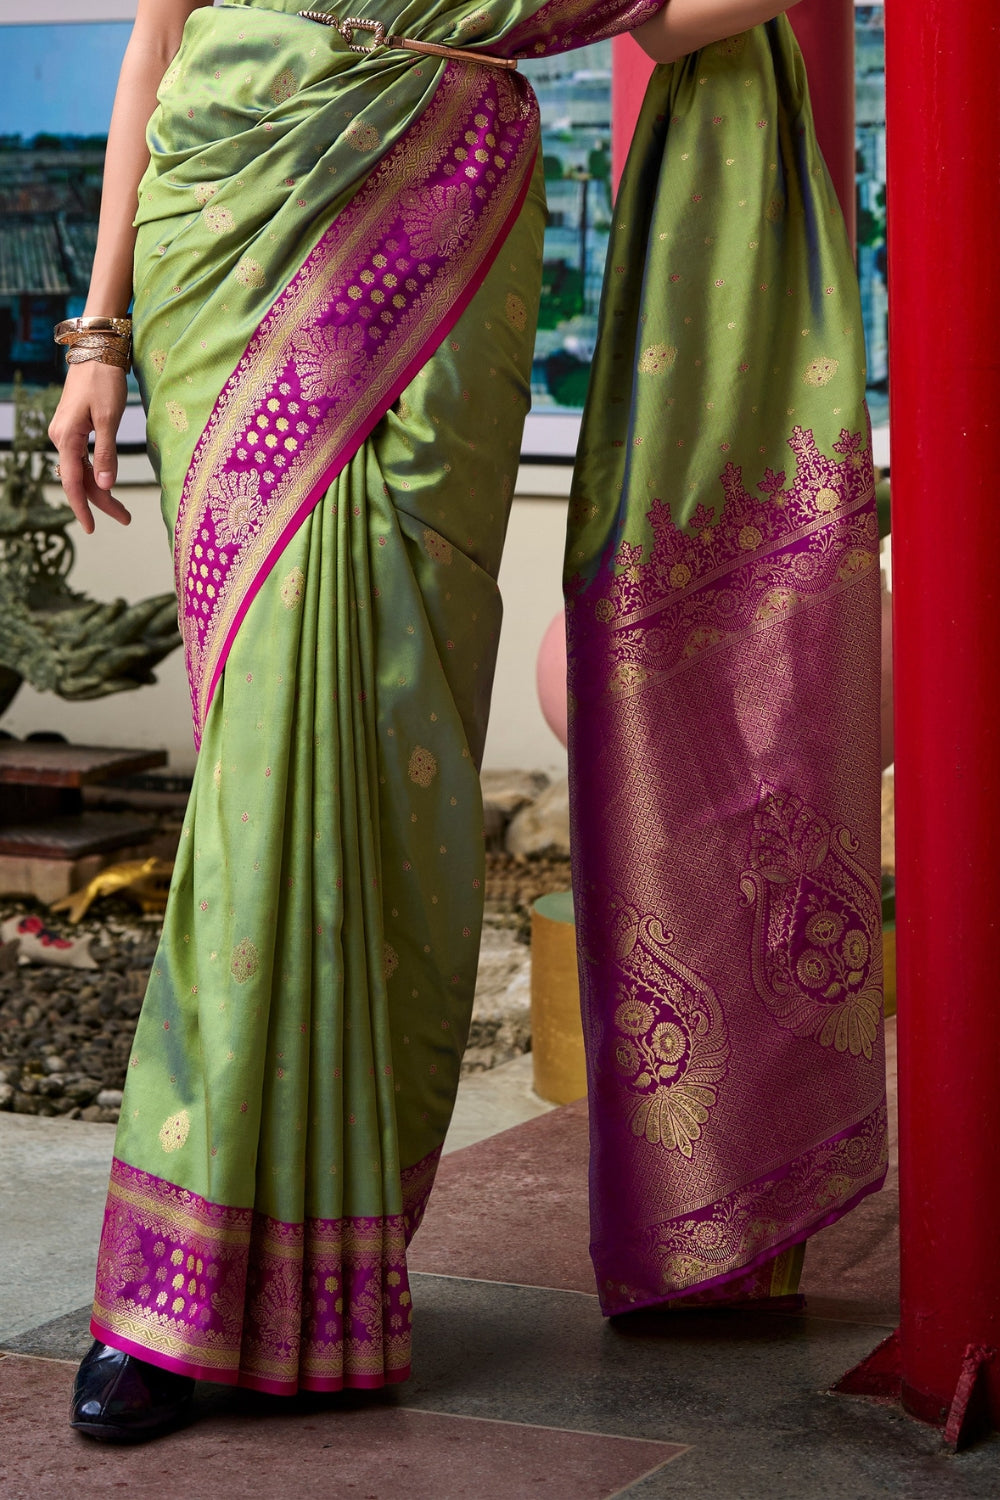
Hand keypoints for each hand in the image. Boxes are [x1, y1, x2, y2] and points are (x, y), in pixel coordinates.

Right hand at [47, 363, 132, 534]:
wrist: (97, 350)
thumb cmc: (104, 380)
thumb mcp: (109, 418)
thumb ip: (106, 453)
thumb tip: (105, 486)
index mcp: (66, 438)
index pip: (73, 482)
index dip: (82, 507)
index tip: (91, 529)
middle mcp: (61, 438)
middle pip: (79, 479)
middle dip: (101, 502)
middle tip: (126, 519)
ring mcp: (66, 433)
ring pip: (82, 470)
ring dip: (101, 490)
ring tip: (122, 511)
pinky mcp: (75, 427)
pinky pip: (83, 458)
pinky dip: (97, 473)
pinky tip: (108, 484)